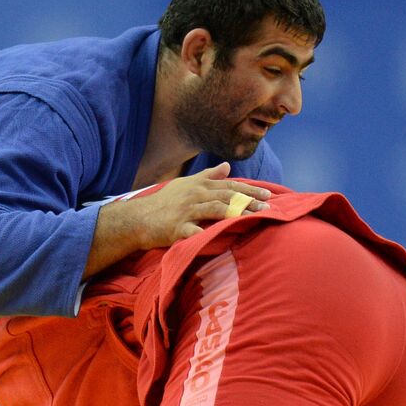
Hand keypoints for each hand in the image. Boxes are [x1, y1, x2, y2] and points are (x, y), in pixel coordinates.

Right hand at [86, 163, 268, 275]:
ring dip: (237, 213)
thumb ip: (208, 176)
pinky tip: (224, 239)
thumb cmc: (163, 203)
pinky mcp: (177, 228)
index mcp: (198, 186)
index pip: (229, 186)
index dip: (249, 190)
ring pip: (217, 210)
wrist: (137, 219)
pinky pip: (196, 232)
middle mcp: (195, 195)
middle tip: (268, 207)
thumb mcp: (185, 184)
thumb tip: (228, 166)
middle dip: (249, 201)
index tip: (268, 194)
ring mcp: (186, 211)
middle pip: (227, 196)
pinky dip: (209, 235)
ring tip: (254, 218)